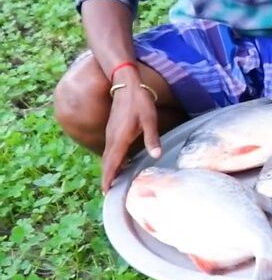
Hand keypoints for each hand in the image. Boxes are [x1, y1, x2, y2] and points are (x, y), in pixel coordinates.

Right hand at [100, 70, 161, 192]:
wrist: (126, 85)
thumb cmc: (139, 102)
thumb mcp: (150, 119)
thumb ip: (152, 138)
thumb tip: (156, 156)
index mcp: (120, 138)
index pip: (112, 163)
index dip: (109, 178)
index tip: (107, 192)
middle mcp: (111, 139)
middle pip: (107, 163)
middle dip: (107, 178)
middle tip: (110, 194)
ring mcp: (110, 135)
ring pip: (107, 157)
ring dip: (109, 170)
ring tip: (113, 184)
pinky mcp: (112, 131)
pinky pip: (110, 150)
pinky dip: (111, 161)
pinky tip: (119, 164)